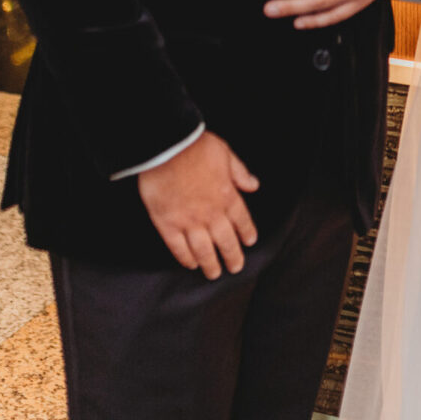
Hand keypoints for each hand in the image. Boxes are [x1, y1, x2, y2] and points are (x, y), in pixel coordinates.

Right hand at [136, 130, 259, 277]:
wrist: (167, 147)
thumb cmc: (196, 146)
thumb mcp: (226, 153)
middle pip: (225, 242)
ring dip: (210, 264)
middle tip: (235, 267)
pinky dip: (185, 258)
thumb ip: (240, 172)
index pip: (242, 221)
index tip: (249, 242)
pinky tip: (190, 264)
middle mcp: (211, 213)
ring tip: (214, 273)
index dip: (247, 233)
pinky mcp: (167, 224)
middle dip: (232, 257)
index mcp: (227, 196)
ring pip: (203, 251)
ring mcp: (188, 221)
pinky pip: (178, 248)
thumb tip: (253, 185)